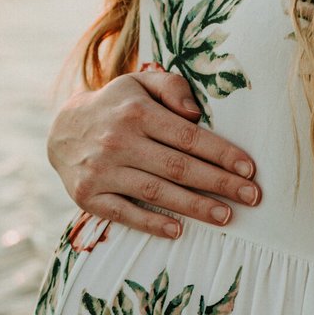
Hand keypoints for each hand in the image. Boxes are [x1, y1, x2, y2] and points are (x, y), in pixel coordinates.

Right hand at [46, 68, 261, 238]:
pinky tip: (179, 231)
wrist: (61, 131)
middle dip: (219, 183)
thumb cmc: (116, 107)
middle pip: (179, 167)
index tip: (249, 169)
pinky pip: (124, 213)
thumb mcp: (139, 83)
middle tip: (252, 197)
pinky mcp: (88, 196)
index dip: (222, 154)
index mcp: (136, 112)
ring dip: (195, 207)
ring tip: (226, 217)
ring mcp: (101, 171)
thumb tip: (197, 112)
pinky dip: (151, 223)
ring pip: (157, 192)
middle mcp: (118, 141)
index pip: (188, 136)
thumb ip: (172, 87)